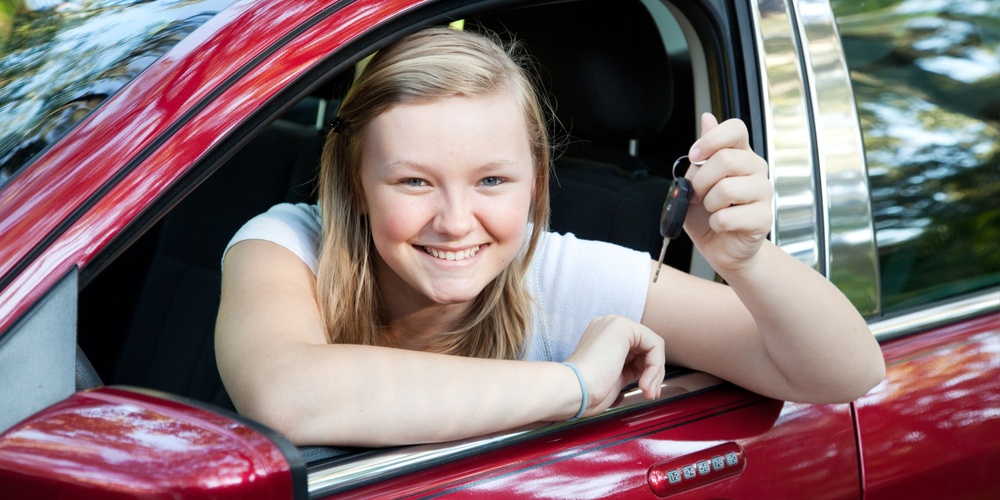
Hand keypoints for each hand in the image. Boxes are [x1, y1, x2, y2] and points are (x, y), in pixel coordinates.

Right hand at [565, 315, 664, 416]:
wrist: (574, 390)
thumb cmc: (587, 391)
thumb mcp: (613, 376)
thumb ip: (629, 367)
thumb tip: (648, 373)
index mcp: (602, 336)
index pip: (637, 350)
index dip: (647, 372)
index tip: (647, 392)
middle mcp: (608, 326)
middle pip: (647, 347)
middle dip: (654, 373)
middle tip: (651, 393)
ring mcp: (615, 324)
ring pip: (653, 347)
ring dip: (655, 373)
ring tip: (647, 391)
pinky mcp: (623, 328)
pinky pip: (655, 345)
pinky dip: (655, 367)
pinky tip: (644, 383)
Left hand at [684, 113, 772, 273]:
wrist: (719, 246)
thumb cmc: (708, 213)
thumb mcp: (696, 180)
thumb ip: (702, 153)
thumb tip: (707, 117)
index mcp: (740, 154)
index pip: (735, 128)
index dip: (711, 139)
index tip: (695, 156)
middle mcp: (756, 169)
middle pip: (726, 159)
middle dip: (701, 181)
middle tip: (698, 195)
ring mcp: (763, 193)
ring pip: (726, 189)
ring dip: (708, 204)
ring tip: (712, 210)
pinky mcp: (763, 218)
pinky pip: (727, 217)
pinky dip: (715, 223)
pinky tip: (721, 225)